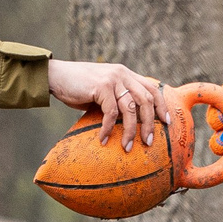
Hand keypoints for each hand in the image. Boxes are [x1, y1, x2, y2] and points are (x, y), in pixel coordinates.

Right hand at [47, 58, 166, 147]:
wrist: (56, 76)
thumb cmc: (78, 88)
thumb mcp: (103, 91)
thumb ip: (116, 100)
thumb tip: (129, 122)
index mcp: (126, 74)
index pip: (152, 88)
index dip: (162, 106)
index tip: (166, 122)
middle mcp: (122, 74)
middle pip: (147, 100)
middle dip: (150, 123)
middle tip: (148, 142)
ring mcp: (113, 79)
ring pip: (131, 108)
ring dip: (130, 131)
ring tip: (127, 147)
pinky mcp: (101, 86)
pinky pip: (111, 113)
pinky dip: (108, 128)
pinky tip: (103, 139)